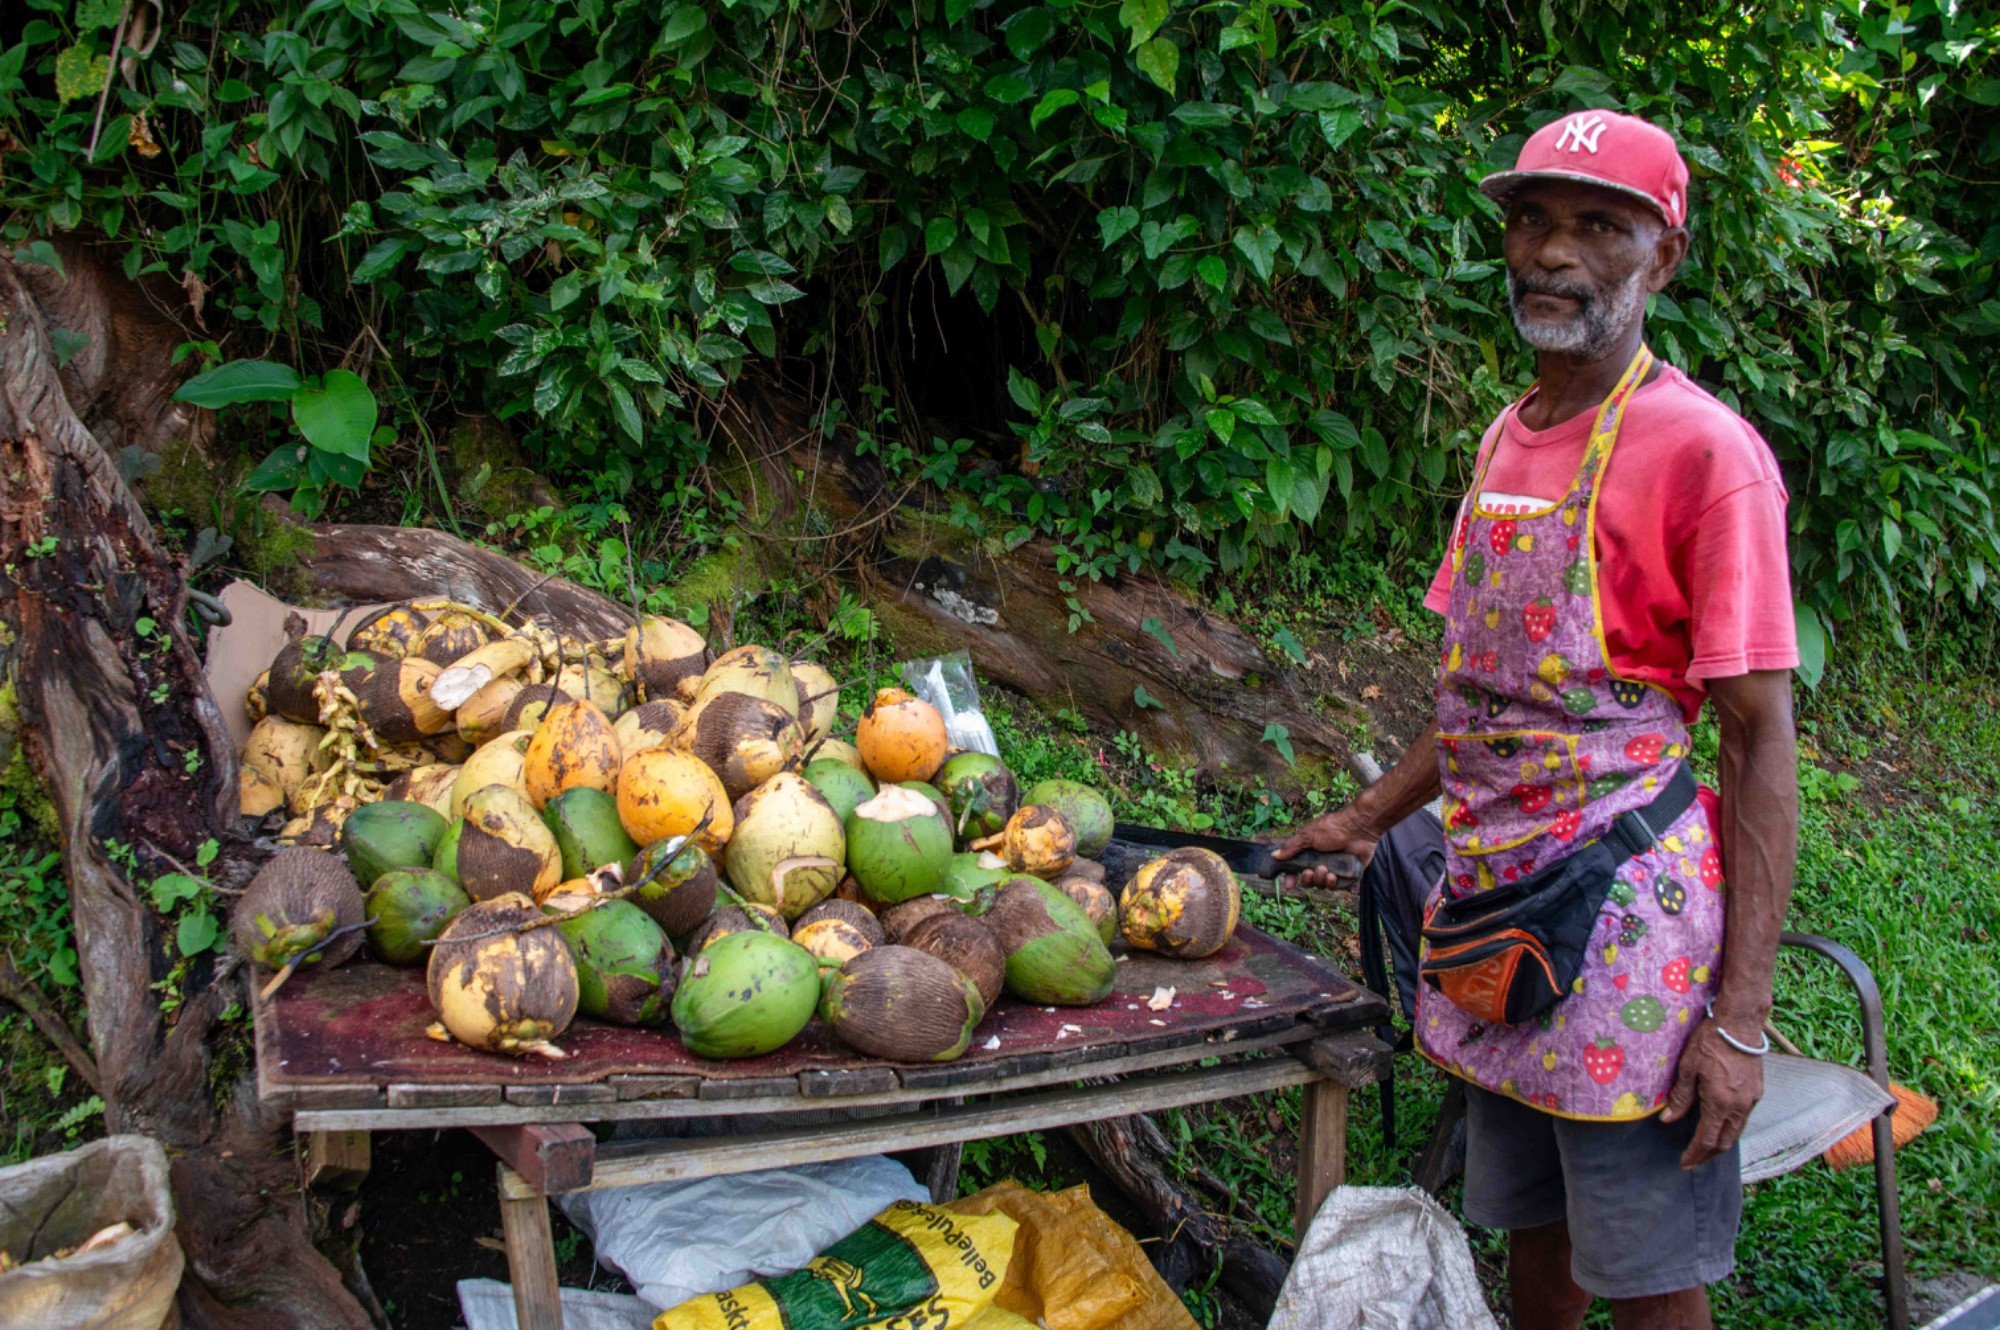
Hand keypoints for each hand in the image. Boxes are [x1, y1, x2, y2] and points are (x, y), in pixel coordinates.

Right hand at [1271, 805, 1380, 888]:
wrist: (1359, 828)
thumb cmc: (1333, 828)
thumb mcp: (1308, 835)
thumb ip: (1291, 847)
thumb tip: (1274, 855)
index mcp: (1309, 853)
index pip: (1296, 870)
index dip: (1291, 878)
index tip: (1288, 884)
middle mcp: (1321, 862)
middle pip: (1308, 881)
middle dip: (1307, 879)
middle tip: (1311, 871)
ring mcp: (1335, 869)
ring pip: (1322, 885)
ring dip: (1321, 880)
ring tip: (1326, 870)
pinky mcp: (1348, 875)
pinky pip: (1337, 887)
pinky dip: (1334, 884)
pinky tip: (1335, 875)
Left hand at [1660, 1016, 1765, 1167]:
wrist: (1740, 1024)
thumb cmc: (1710, 1042)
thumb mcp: (1688, 1068)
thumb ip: (1680, 1097)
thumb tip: (1668, 1120)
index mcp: (1720, 1102)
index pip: (1707, 1139)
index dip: (1694, 1154)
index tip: (1684, 1164)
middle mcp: (1739, 1106)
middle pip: (1725, 1142)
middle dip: (1708, 1155)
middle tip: (1693, 1161)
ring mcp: (1751, 1100)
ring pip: (1736, 1132)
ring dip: (1720, 1143)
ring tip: (1704, 1149)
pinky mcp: (1757, 1092)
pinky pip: (1743, 1119)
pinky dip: (1730, 1129)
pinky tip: (1720, 1126)